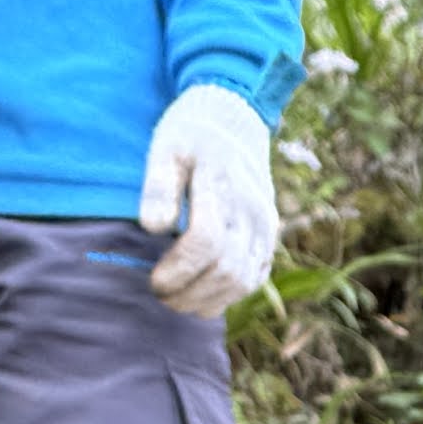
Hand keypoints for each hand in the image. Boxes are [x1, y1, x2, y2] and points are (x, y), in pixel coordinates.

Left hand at [139, 83, 280, 316]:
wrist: (234, 123)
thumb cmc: (191, 137)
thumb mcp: (166, 148)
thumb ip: (158, 186)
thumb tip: (153, 228)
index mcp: (222, 185)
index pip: (206, 241)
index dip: (179, 269)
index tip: (154, 280)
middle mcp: (250, 210)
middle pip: (225, 268)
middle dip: (189, 292)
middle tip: (159, 295)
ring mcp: (264, 226)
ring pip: (242, 280)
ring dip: (207, 300)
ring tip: (177, 300)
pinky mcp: (269, 237)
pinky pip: (254, 278)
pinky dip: (228, 295)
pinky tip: (202, 296)